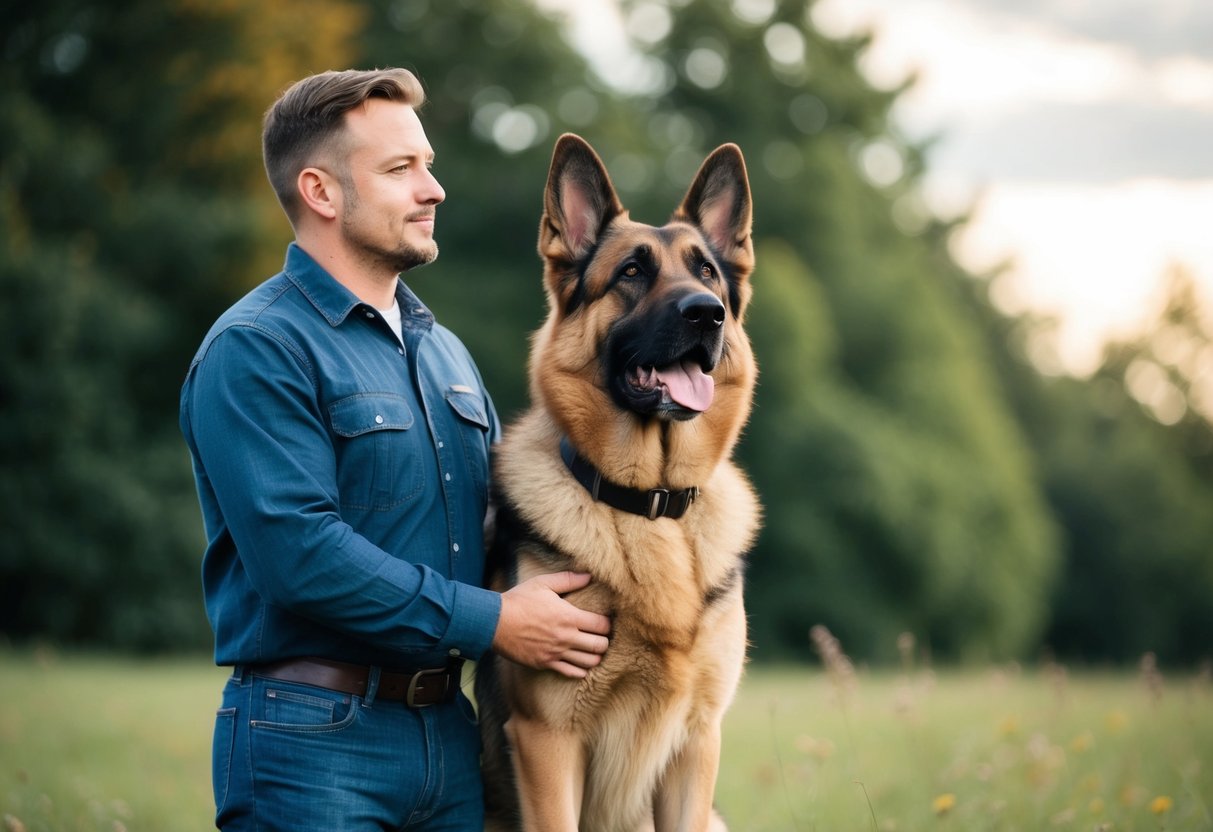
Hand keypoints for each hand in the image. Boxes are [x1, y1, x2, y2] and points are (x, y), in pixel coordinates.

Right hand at [492, 571, 610, 678]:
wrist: (494, 622)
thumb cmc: (519, 600)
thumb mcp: (543, 583)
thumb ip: (568, 580)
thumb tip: (588, 576)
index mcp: (568, 616)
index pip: (602, 625)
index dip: (607, 624)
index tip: (604, 621)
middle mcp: (566, 637)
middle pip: (600, 645)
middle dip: (605, 641)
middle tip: (601, 636)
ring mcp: (556, 653)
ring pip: (589, 662)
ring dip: (595, 657)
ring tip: (592, 650)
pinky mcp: (545, 663)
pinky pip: (571, 673)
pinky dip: (581, 671)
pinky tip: (580, 665)